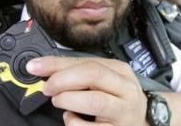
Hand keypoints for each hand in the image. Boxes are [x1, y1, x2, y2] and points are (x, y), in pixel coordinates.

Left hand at [26, 56, 148, 125]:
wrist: (146, 121)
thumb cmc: (118, 99)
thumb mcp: (105, 81)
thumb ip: (80, 73)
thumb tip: (46, 69)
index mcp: (121, 71)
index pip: (86, 61)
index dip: (57, 64)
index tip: (35, 67)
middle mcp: (126, 89)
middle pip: (92, 75)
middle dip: (62, 79)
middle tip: (47, 88)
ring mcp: (124, 112)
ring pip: (95, 101)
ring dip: (68, 99)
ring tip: (58, 101)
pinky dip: (74, 122)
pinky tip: (70, 118)